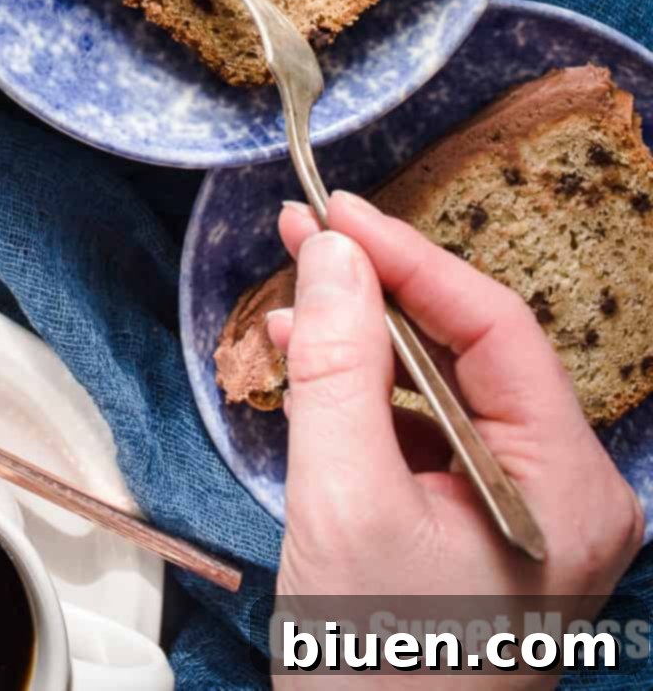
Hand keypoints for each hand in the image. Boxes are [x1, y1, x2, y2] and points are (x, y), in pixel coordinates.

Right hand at [269, 192, 642, 682]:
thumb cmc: (372, 669)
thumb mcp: (342, 503)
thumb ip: (338, 366)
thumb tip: (334, 253)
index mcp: (567, 487)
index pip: (495, 327)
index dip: (410, 257)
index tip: (334, 212)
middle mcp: (568, 494)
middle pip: (473, 351)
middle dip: (381, 294)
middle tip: (303, 237)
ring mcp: (529, 517)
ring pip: (445, 387)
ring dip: (365, 343)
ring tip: (288, 309)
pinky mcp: (486, 534)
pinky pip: (430, 435)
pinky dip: (368, 398)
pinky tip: (308, 370)